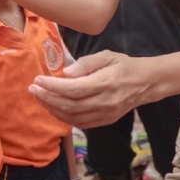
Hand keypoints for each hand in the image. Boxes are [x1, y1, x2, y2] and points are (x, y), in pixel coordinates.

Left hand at [29, 51, 149, 127]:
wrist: (146, 83)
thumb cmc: (124, 65)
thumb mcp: (107, 56)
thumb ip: (86, 63)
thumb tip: (66, 73)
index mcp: (105, 83)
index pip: (73, 89)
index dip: (53, 87)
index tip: (38, 80)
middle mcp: (104, 102)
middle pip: (70, 105)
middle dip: (47, 98)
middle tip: (33, 89)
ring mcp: (105, 115)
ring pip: (73, 117)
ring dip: (52, 109)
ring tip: (39, 98)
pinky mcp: (105, 121)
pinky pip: (80, 124)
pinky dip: (63, 117)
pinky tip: (54, 108)